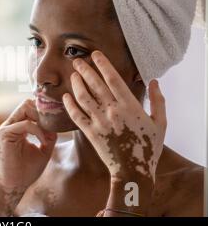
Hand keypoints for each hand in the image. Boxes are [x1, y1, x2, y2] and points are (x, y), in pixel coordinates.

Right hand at [0, 99, 56, 215]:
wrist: (14, 186)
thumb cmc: (27, 171)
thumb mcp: (43, 150)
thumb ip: (49, 136)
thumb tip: (57, 125)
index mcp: (17, 127)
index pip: (30, 108)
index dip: (43, 111)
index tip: (58, 118)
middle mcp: (10, 125)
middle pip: (27, 103)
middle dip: (42, 111)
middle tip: (54, 123)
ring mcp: (6, 128)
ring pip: (25, 108)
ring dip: (41, 118)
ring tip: (49, 131)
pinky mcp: (5, 134)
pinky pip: (26, 124)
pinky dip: (38, 131)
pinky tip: (44, 142)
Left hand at [62, 51, 166, 182]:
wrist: (133, 171)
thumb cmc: (149, 147)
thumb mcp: (160, 123)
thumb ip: (158, 101)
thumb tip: (155, 81)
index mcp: (130, 106)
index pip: (113, 79)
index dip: (103, 64)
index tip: (95, 54)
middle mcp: (112, 111)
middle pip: (94, 84)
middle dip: (84, 70)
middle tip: (77, 60)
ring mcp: (99, 122)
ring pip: (83, 97)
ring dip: (76, 84)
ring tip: (72, 75)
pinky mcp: (90, 132)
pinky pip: (76, 115)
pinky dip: (69, 104)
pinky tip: (65, 96)